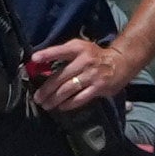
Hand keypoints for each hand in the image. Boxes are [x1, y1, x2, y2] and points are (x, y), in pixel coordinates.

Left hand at [24, 25, 138, 125]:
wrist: (121, 62)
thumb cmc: (94, 56)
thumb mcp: (80, 49)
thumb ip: (63, 55)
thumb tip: (41, 66)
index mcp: (78, 49)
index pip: (60, 51)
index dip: (47, 54)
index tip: (34, 59)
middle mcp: (84, 61)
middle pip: (61, 76)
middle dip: (46, 89)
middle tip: (37, 97)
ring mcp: (92, 75)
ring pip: (68, 89)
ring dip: (54, 99)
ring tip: (46, 105)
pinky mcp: (99, 87)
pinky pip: (80, 98)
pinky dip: (69, 104)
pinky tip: (61, 107)